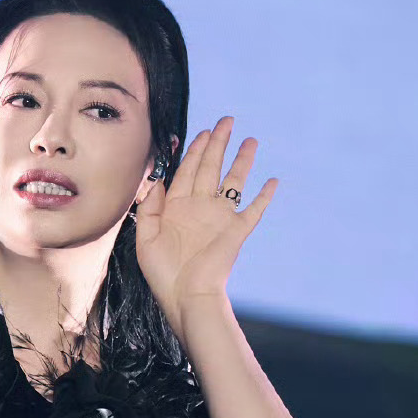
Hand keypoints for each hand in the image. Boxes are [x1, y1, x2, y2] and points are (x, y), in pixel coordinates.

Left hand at [134, 116, 278, 328]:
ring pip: (233, 182)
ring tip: (250, 140)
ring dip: (242, 161)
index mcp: (176, 207)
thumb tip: (158, 182)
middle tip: (227, 121)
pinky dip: (263, 196)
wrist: (185, 297)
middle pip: (210, 168)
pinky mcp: (236, 232)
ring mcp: (220, 218)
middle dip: (218, 143)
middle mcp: (200, 207)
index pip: (187, 170)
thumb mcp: (145, 240)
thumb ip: (149, 209)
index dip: (195, 150)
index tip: (204, 131)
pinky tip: (272, 182)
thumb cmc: (162, 273)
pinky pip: (253, 210)